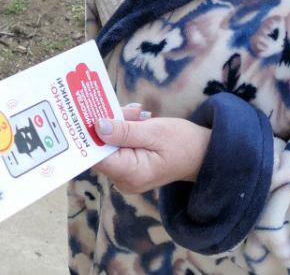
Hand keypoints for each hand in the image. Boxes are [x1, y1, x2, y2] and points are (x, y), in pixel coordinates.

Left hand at [91, 105, 211, 194]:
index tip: (88, 113)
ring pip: (109, 143)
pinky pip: (117, 145)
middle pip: (102, 148)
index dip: (90, 135)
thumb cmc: (183, 143)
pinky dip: (124, 130)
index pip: (98, 156)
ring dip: (120, 124)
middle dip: (111, 124)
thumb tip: (98, 127)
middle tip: (132, 110)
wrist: (202, 154)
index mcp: (131, 174)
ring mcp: (126, 175)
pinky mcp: (128, 167)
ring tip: (138, 114)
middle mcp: (124, 180)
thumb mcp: (155, 132)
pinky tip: (138, 121)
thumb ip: (125, 131)